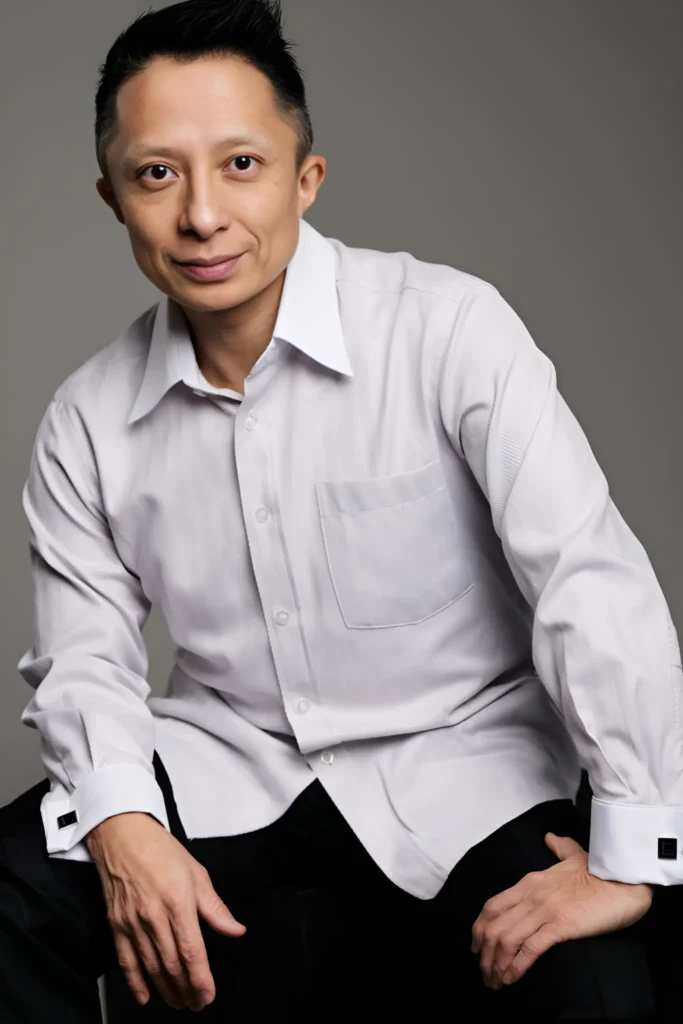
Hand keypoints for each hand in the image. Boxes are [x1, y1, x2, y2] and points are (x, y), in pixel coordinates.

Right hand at [86, 812, 246, 1010]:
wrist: (123, 836)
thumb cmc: (161, 850)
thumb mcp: (197, 873)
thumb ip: (216, 908)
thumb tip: (236, 929)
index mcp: (178, 902)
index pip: (192, 951)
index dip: (201, 979)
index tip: (208, 994)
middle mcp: (154, 916)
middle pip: (172, 965)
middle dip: (186, 990)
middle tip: (196, 1003)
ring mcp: (133, 922)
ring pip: (151, 967)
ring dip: (166, 990)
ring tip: (178, 1002)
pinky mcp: (117, 925)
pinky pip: (126, 961)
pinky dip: (136, 982)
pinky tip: (145, 996)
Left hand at [471, 832, 652, 989]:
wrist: (624, 880)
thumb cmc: (601, 871)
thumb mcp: (573, 854)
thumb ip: (559, 847)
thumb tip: (550, 837)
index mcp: (529, 882)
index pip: (492, 906)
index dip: (480, 929)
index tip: (477, 947)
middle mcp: (531, 895)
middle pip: (494, 926)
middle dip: (484, 954)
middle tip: (485, 974)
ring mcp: (545, 910)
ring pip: (507, 939)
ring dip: (497, 964)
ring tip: (496, 983)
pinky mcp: (561, 926)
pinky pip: (530, 949)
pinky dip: (516, 966)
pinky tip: (512, 978)